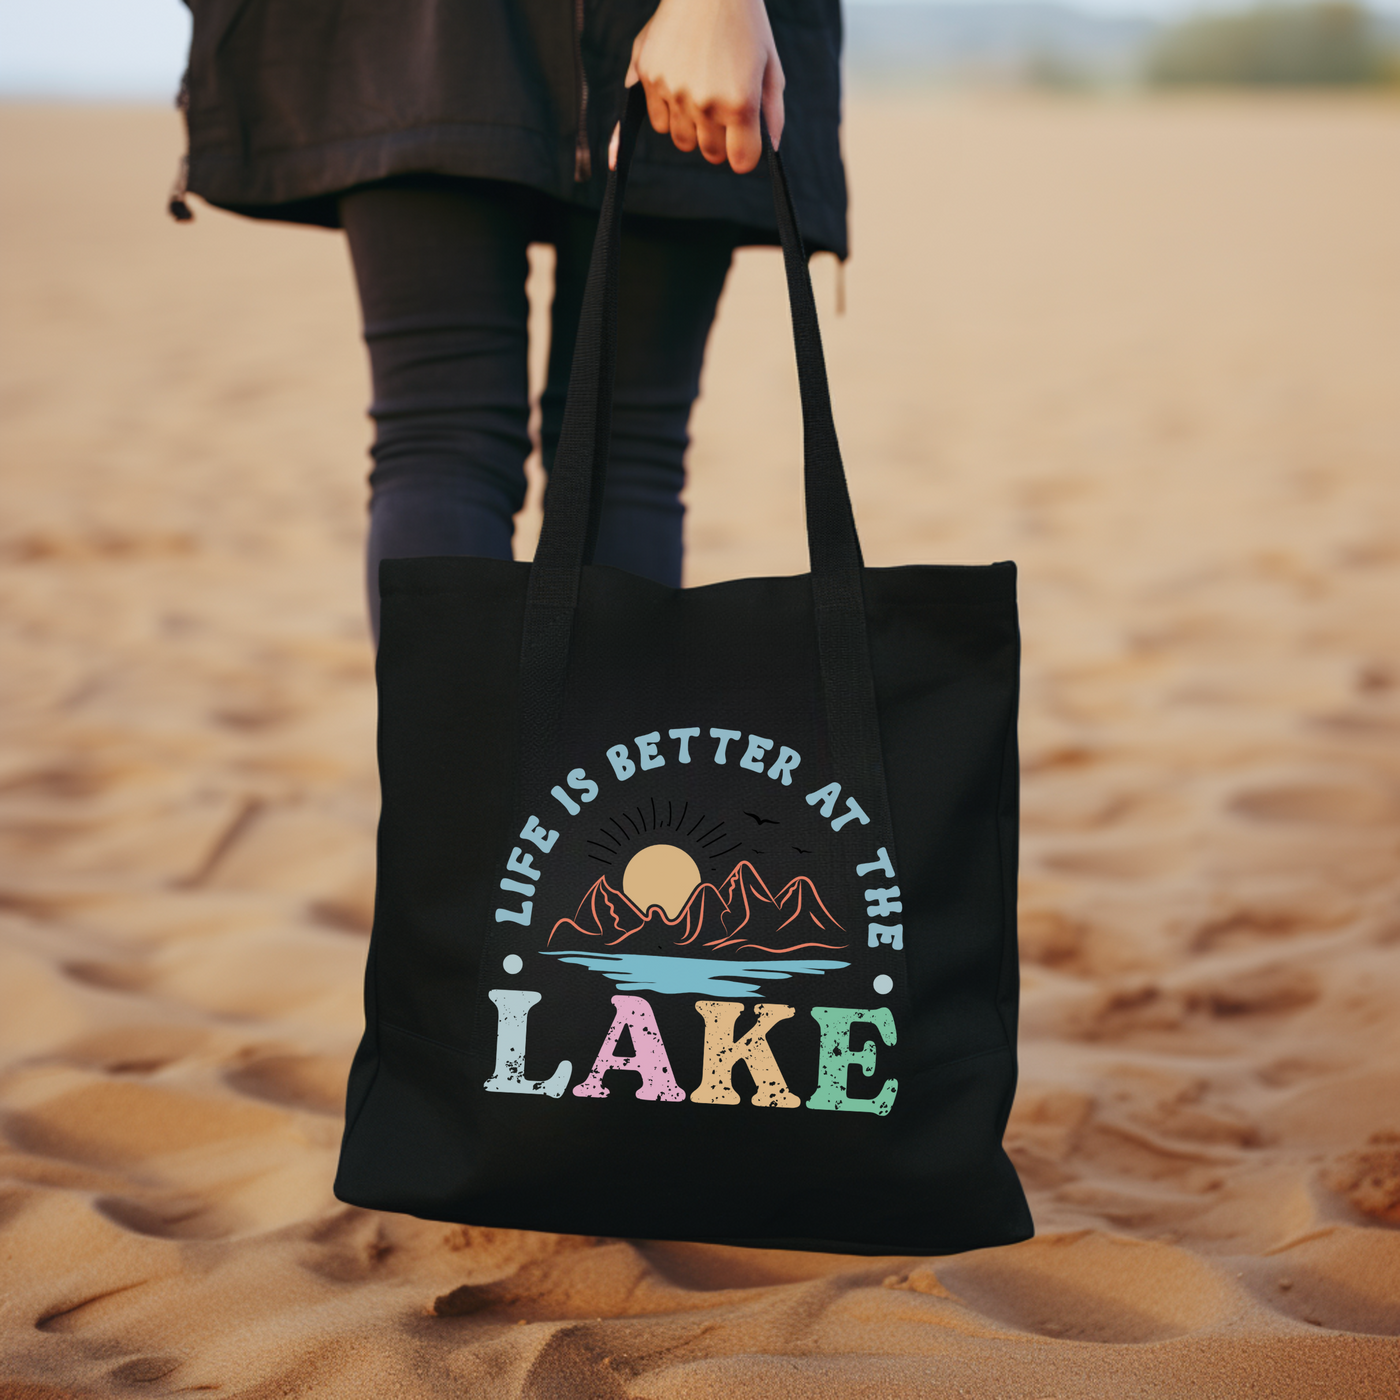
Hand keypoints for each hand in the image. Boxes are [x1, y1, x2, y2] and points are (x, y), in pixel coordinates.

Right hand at [608, 0, 784, 174]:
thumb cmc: (746, 23)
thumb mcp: (771, 66)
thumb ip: (772, 113)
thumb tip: (772, 150)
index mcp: (740, 103)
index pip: (741, 161)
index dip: (744, 153)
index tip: (744, 140)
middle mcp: (705, 103)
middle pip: (711, 153)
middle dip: (720, 140)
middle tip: (723, 111)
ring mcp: (673, 91)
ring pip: (682, 140)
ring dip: (693, 128)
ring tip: (701, 96)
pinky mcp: (649, 76)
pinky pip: (658, 120)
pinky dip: (668, 113)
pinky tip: (680, 87)